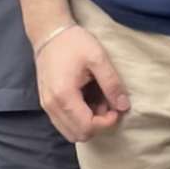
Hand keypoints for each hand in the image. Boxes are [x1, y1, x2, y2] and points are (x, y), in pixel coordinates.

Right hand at [34, 25, 128, 144]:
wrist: (49, 33)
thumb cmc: (73, 42)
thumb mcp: (98, 58)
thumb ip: (112, 84)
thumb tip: (124, 106)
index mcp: (64, 95)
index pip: (87, 127)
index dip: (106, 123)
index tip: (116, 108)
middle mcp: (52, 106)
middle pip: (78, 135)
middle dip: (98, 125)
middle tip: (108, 106)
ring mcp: (46, 106)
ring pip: (70, 132)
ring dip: (88, 124)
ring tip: (98, 103)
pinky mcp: (46, 103)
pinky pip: (63, 123)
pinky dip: (78, 120)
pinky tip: (86, 102)